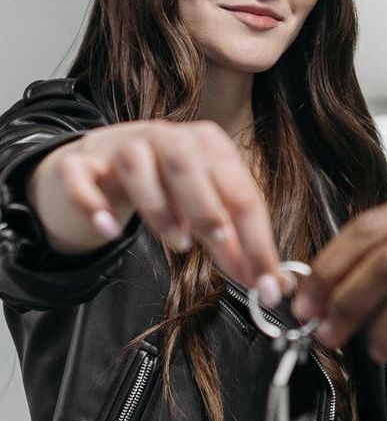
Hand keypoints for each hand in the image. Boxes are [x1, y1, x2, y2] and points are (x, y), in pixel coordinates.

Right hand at [27, 120, 284, 300]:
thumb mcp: (203, 208)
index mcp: (207, 144)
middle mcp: (166, 137)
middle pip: (189, 163)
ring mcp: (120, 146)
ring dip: (159, 207)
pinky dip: (93, 203)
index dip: (256, 238)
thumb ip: (233, 242)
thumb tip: (270, 283)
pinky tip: (109, 230)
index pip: (239, 189)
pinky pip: (81, 177)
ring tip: (177, 242)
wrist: (100, 163)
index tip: (264, 282)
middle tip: (221, 247)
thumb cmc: (165, 185)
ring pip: (137, 164)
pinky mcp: (82, 162)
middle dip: (209, 209)